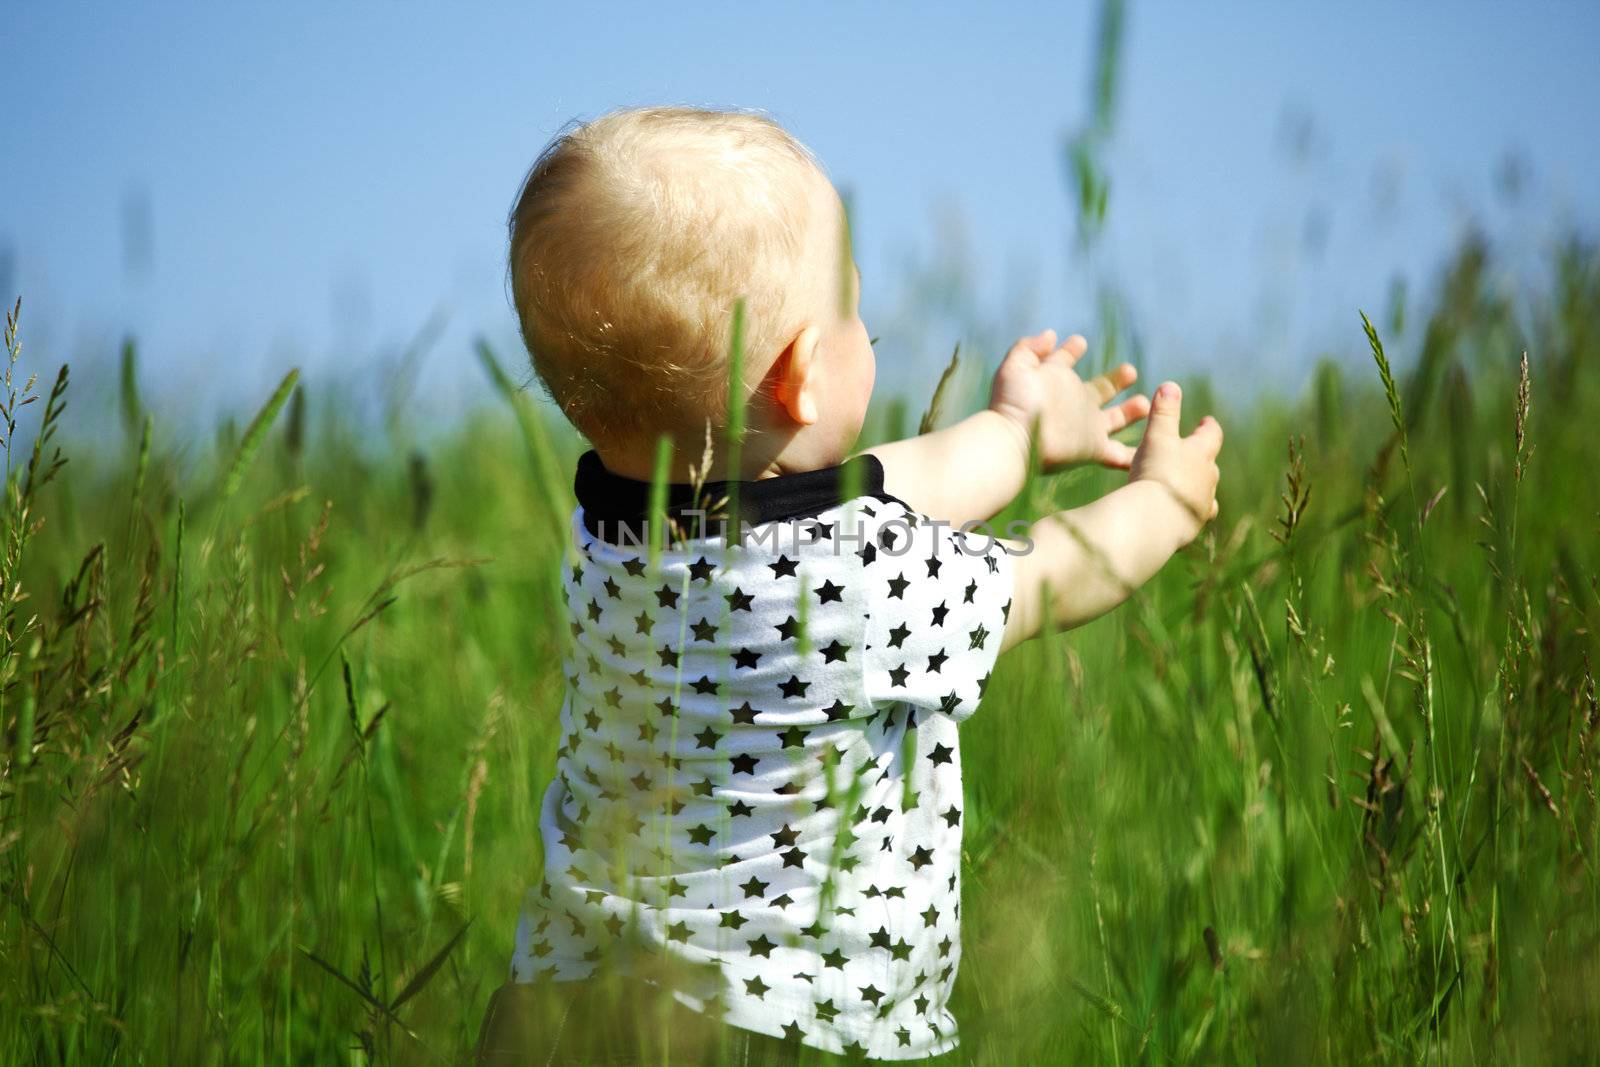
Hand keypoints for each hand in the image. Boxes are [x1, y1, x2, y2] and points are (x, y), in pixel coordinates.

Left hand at [989, 329, 1150, 471]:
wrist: (1014, 442)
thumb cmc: (1012, 404)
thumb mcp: (1015, 368)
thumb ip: (1029, 348)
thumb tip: (1050, 335)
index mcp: (1055, 381)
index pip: (1064, 360)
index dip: (1071, 350)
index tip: (1079, 342)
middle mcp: (1072, 404)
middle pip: (1100, 391)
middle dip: (1116, 380)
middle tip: (1130, 370)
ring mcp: (1085, 427)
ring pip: (1115, 420)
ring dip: (1131, 412)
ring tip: (1144, 402)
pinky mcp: (1093, 448)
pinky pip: (1118, 454)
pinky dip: (1133, 455)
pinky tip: (1151, 450)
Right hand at [1129, 381, 1222, 542]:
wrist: (1155, 520)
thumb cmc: (1156, 474)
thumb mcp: (1156, 437)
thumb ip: (1163, 412)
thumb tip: (1171, 385)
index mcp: (1200, 455)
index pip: (1211, 436)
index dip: (1208, 427)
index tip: (1206, 421)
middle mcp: (1207, 480)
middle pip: (1210, 465)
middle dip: (1202, 459)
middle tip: (1195, 455)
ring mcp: (1202, 505)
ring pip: (1206, 494)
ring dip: (1197, 488)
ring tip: (1187, 488)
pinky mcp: (1192, 527)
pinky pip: (1193, 517)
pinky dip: (1187, 512)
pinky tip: (1178, 515)